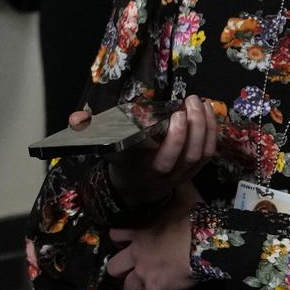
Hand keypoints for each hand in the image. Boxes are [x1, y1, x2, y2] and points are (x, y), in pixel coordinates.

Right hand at [99, 94, 218, 209]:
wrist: (136, 188)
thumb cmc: (122, 163)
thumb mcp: (108, 149)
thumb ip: (96, 134)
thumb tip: (77, 118)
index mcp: (147, 170)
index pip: (166, 159)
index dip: (176, 137)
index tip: (176, 113)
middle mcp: (169, 175)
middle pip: (190, 155)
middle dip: (195, 125)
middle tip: (191, 101)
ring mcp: (185, 174)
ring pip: (203, 153)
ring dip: (206, 126)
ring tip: (201, 103)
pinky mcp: (195, 169)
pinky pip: (209, 152)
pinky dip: (212, 131)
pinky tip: (208, 111)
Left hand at [107, 178, 203, 289]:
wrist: (207, 241)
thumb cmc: (195, 218)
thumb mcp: (183, 195)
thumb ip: (175, 186)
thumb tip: (177, 174)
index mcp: (139, 232)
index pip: (114, 236)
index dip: (119, 241)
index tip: (128, 243)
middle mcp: (136, 254)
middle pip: (113, 267)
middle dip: (121, 270)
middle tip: (134, 269)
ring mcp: (145, 274)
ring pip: (127, 288)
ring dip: (135, 288)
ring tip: (146, 287)